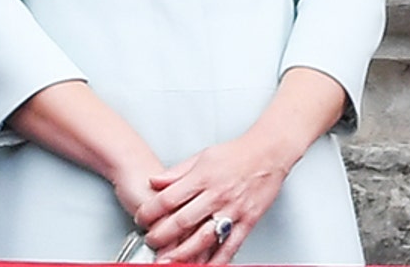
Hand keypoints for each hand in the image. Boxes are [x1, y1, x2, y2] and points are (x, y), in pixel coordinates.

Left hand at [136, 136, 290, 262]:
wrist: (268, 154)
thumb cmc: (235, 154)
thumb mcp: (200, 157)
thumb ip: (176, 172)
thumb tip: (154, 181)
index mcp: (202, 178)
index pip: (168, 199)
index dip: (150, 211)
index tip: (141, 218)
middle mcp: (216, 196)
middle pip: (183, 221)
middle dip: (162, 235)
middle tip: (150, 242)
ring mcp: (233, 210)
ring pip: (205, 237)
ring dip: (185, 252)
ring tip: (171, 260)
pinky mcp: (248, 221)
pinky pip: (231, 245)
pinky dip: (218, 259)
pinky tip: (206, 265)